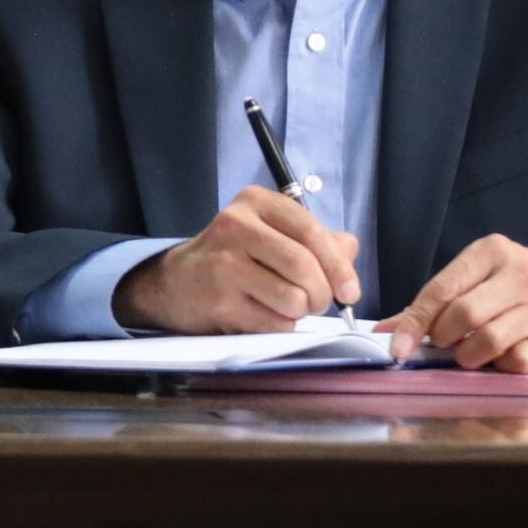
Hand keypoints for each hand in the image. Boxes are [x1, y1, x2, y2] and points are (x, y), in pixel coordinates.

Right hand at [114, 187, 360, 333]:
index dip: (338, 265)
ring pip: (293, 298)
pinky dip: (280, 325)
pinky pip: (274, 322)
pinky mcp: (219, 300)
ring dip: (300, 312)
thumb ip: (316, 240)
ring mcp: (224, 263)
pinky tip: (262, 314)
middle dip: (322, 294)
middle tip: (318, 303)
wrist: (177, 283)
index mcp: (256, 202)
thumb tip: (349, 250)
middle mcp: (236, 226)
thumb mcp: (272, 234)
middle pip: (303, 266)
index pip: (310, 230)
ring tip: (287, 306)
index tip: (350, 290)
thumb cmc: (235, 257)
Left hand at [391, 235, 527, 373]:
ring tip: (467, 352)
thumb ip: (435, 300)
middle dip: (441, 337)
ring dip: (467, 356)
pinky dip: (499, 366)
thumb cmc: (515, 281)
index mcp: (490, 252)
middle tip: (441, 343)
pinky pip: (516, 362)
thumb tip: (387, 330)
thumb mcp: (478, 275)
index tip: (396, 346)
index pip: (442, 289)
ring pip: (488, 340)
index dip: (414, 321)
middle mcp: (518, 276)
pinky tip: (499, 357)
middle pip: (464, 314)